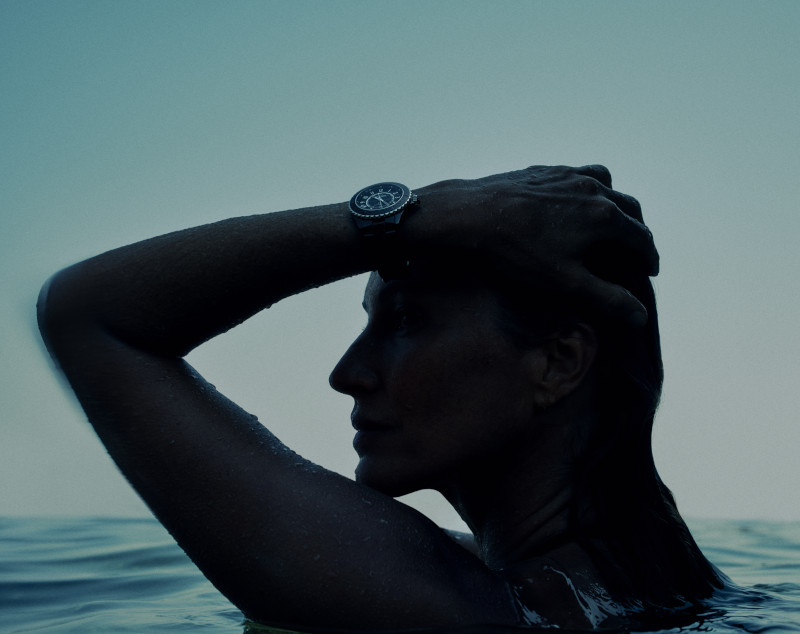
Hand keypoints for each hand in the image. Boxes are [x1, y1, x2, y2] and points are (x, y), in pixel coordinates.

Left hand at [407, 165, 658, 324]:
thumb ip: (607, 299)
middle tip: (636, 252)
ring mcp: (567, 175)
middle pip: (630, 208)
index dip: (649, 258)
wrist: (467, 216)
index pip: (641, 238)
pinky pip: (578, 176)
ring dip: (617, 205)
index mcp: (604, 216)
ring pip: (606, 185)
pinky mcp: (543, 172)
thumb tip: (641, 316)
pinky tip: (574, 204)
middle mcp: (592, 188)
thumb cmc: (516, 253)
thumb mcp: (565, 284)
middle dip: (638, 231)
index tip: (649, 272)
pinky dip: (589, 189)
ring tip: (612, 224)